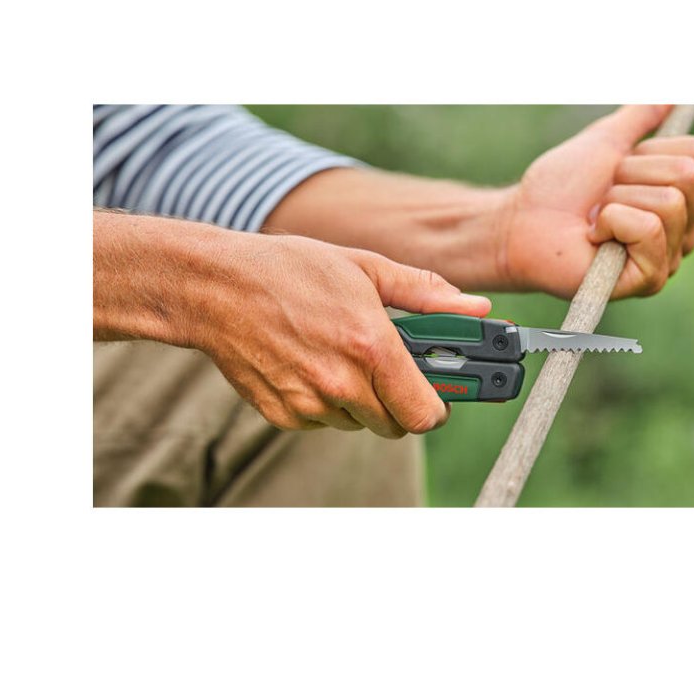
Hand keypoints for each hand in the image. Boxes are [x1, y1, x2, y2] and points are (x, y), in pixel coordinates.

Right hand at [194, 234, 490, 437]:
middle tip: (389, 368)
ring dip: (362, 401)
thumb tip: (477, 308)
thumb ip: (426, 294)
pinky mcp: (282, 414)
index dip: (439, 406)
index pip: (426, 413)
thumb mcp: (366, 268)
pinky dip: (325, 403)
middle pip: (396, 425)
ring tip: (342, 356)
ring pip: (358, 423)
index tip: (440, 393)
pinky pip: (322, 421)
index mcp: (371, 346)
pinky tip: (311, 364)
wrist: (216, 286)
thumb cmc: (291, 269)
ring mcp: (308, 402)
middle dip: (401, 401)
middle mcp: (341, 382)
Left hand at [498, 105, 693, 298]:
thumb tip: (672, 97)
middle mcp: (684, 231)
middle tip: (602, 197)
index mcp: (681, 198)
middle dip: (630, 176)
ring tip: (595, 219)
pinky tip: (595, 238)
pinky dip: (611, 222)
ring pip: (668, 202)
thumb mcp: (605, 141)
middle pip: (686, 176)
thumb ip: (641, 119)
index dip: (650, 152)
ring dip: (616, 201)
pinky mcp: (649, 279)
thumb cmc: (561, 187)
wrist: (523, 221)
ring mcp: (668, 258)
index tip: (617, 169)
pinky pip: (649, 229)